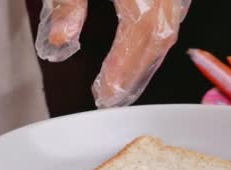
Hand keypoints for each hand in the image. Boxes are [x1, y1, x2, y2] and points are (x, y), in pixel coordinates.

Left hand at [35, 0, 190, 107]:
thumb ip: (68, 5)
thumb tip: (59, 43)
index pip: (137, 35)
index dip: (122, 69)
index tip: (105, 95)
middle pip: (158, 39)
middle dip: (135, 74)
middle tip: (113, 99)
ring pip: (168, 29)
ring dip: (147, 60)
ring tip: (125, 84)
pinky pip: (171, 15)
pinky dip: (156, 39)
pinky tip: (144, 49)